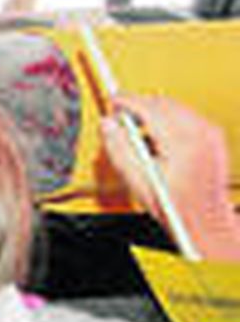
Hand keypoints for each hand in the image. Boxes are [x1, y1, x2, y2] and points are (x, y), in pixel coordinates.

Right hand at [101, 94, 237, 260]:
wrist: (205, 220)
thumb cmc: (175, 207)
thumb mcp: (136, 180)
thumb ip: (117, 148)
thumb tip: (107, 125)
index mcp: (180, 140)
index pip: (148, 106)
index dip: (125, 101)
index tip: (113, 100)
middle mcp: (200, 132)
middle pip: (162, 102)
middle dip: (140, 107)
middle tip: (121, 121)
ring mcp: (210, 133)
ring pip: (175, 107)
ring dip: (155, 115)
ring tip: (141, 137)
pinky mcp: (214, 137)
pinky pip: (187, 117)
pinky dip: (170, 122)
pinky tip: (160, 142)